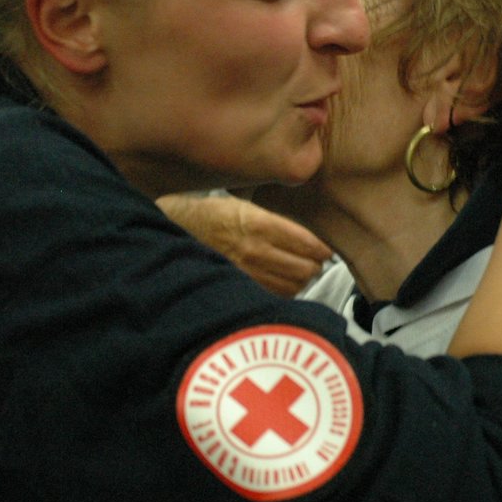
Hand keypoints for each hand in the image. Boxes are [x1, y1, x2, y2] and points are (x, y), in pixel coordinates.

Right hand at [159, 194, 331, 295]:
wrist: (177, 231)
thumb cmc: (211, 216)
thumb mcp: (245, 205)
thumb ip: (276, 220)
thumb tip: (307, 238)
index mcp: (260, 225)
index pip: (308, 244)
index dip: (322, 249)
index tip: (324, 249)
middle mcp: (256, 251)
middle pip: (305, 269)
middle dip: (314, 266)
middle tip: (314, 261)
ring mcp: (247, 273)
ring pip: (293, 286)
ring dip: (301, 281)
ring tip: (299, 272)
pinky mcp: (239, 287)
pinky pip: (273, 296)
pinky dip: (283, 292)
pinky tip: (281, 282)